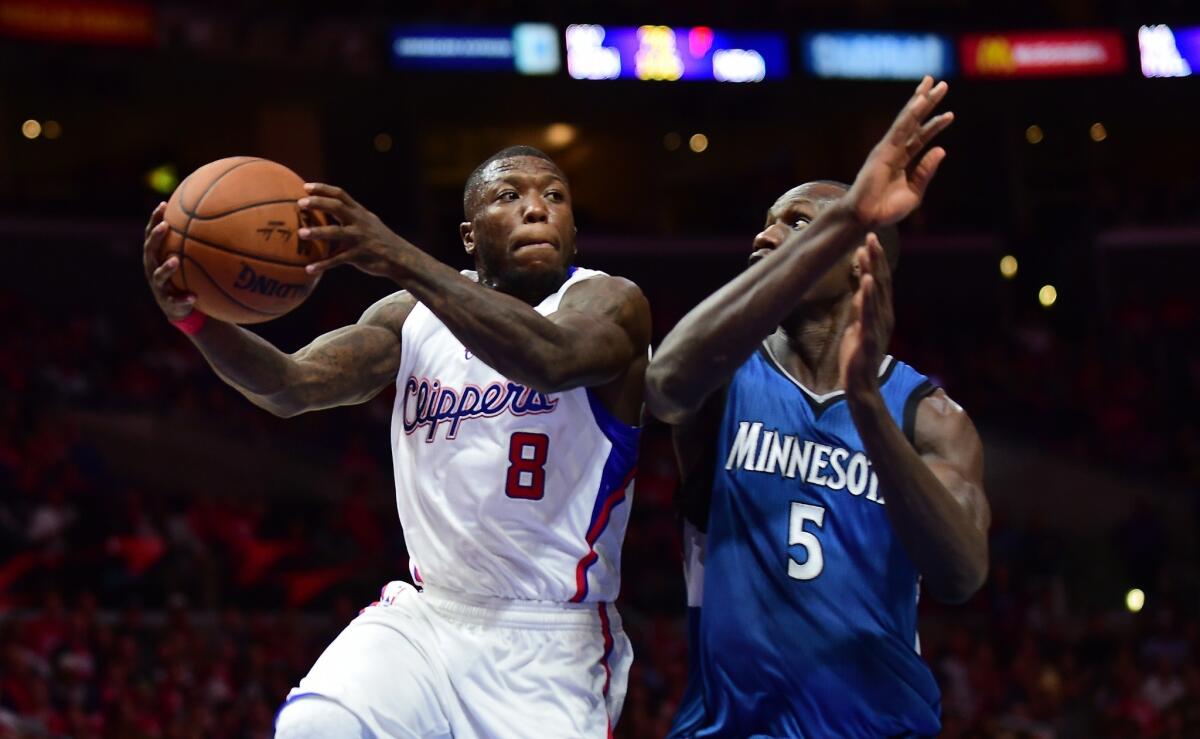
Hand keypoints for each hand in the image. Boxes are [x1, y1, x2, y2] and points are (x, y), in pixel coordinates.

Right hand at [142, 202, 197, 319]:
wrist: (179, 308)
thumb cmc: (184, 277)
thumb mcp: (186, 259)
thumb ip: (193, 243)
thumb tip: (213, 218)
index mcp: (156, 257)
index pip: (151, 235)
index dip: (155, 220)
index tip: (163, 205)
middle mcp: (153, 269)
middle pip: (150, 251)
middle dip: (156, 237)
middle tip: (164, 226)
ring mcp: (159, 286)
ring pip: (158, 276)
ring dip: (166, 268)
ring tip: (175, 261)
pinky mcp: (168, 303)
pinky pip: (176, 300)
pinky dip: (184, 298)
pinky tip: (193, 296)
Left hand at [298, 183, 417, 278]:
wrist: (400, 258)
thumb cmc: (379, 240)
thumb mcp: (368, 223)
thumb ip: (350, 216)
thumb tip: (328, 211)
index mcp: (359, 213)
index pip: (340, 195)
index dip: (323, 189)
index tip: (305, 187)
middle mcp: (359, 222)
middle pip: (337, 207)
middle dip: (318, 203)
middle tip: (300, 203)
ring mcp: (360, 238)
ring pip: (336, 232)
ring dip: (318, 232)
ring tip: (301, 233)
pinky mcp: (359, 255)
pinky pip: (338, 260)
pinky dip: (323, 264)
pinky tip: (309, 269)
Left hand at [839, 234, 893, 399]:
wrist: (860, 387)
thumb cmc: (858, 356)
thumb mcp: (858, 325)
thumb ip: (861, 305)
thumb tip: (861, 283)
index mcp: (881, 313)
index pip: (880, 281)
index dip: (876, 260)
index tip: (870, 238)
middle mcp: (884, 317)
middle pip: (880, 282)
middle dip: (875, 258)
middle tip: (870, 234)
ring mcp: (877, 327)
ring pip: (876, 294)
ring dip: (871, 270)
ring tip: (867, 250)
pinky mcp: (868, 338)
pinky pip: (868, 314)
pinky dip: (867, 296)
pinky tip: (864, 281)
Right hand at [846, 76, 953, 228]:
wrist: (867, 218)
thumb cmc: (886, 210)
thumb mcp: (914, 192)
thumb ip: (926, 171)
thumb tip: (941, 149)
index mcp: (903, 160)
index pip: (921, 137)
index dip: (935, 124)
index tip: (950, 114)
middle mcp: (895, 150)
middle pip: (915, 121)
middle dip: (927, 102)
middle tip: (940, 84)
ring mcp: (888, 149)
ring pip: (907, 120)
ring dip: (920, 100)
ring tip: (931, 82)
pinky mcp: (882, 151)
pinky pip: (899, 129)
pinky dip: (910, 115)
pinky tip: (919, 101)